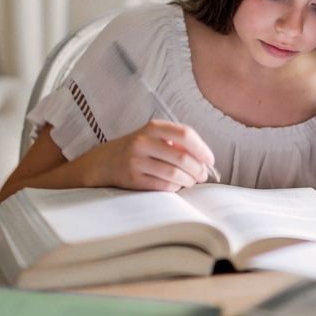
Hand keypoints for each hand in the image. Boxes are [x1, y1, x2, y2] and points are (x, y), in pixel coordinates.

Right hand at [90, 119, 215, 191]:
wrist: (104, 161)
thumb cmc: (139, 149)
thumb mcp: (154, 137)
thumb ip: (177, 144)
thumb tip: (205, 161)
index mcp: (153, 127)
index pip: (185, 134)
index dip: (202, 149)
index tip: (210, 160)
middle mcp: (143, 142)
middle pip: (182, 158)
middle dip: (198, 170)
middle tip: (203, 176)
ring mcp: (136, 161)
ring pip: (174, 174)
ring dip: (188, 181)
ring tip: (191, 181)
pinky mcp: (132, 179)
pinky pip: (163, 185)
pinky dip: (175, 187)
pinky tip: (176, 185)